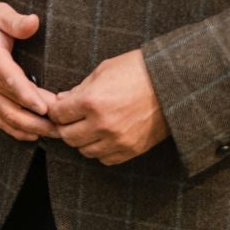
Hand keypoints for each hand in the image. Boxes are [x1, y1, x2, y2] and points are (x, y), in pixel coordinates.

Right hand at [0, 1, 56, 140]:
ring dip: (30, 128)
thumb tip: (33, 23)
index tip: (45, 108)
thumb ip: (16, 21)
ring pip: (7, 118)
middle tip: (60, 126)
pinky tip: (32, 135)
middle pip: (12, 108)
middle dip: (37, 121)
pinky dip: (15, 130)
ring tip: (53, 133)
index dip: (28, 97)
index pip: (11, 82)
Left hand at [50, 49, 168, 164]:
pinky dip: (100, 150)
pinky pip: (105, 159)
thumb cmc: (138, 70)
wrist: (173, 83)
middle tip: (71, 118)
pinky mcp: (132, 150)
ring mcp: (118, 140)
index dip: (56, 110)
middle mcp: (102, 124)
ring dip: (82, 139)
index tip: (59, 107)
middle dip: (65, 126)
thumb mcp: (103, 71)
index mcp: (92, 101)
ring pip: (84, 150)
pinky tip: (104, 136)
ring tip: (89, 126)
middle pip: (67, 136)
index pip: (58, 114)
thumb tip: (62, 100)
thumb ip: (80, 89)